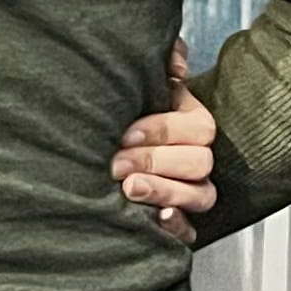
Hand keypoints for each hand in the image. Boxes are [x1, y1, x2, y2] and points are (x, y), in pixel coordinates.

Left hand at [112, 41, 217, 245]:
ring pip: (200, 196)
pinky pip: (190, 231)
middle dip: (156, 162)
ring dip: (165, 192)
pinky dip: (175, 226)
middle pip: (199, 163)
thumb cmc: (117, 110)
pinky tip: (154, 220)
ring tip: (128, 189)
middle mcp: (196, 157)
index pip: (198, 129)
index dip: (162, 131)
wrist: (91, 145)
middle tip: (116, 164)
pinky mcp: (177, 221)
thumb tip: (176, 66)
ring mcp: (189, 191)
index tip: (125, 134)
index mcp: (190, 122)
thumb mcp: (135, 79)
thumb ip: (159, 59)